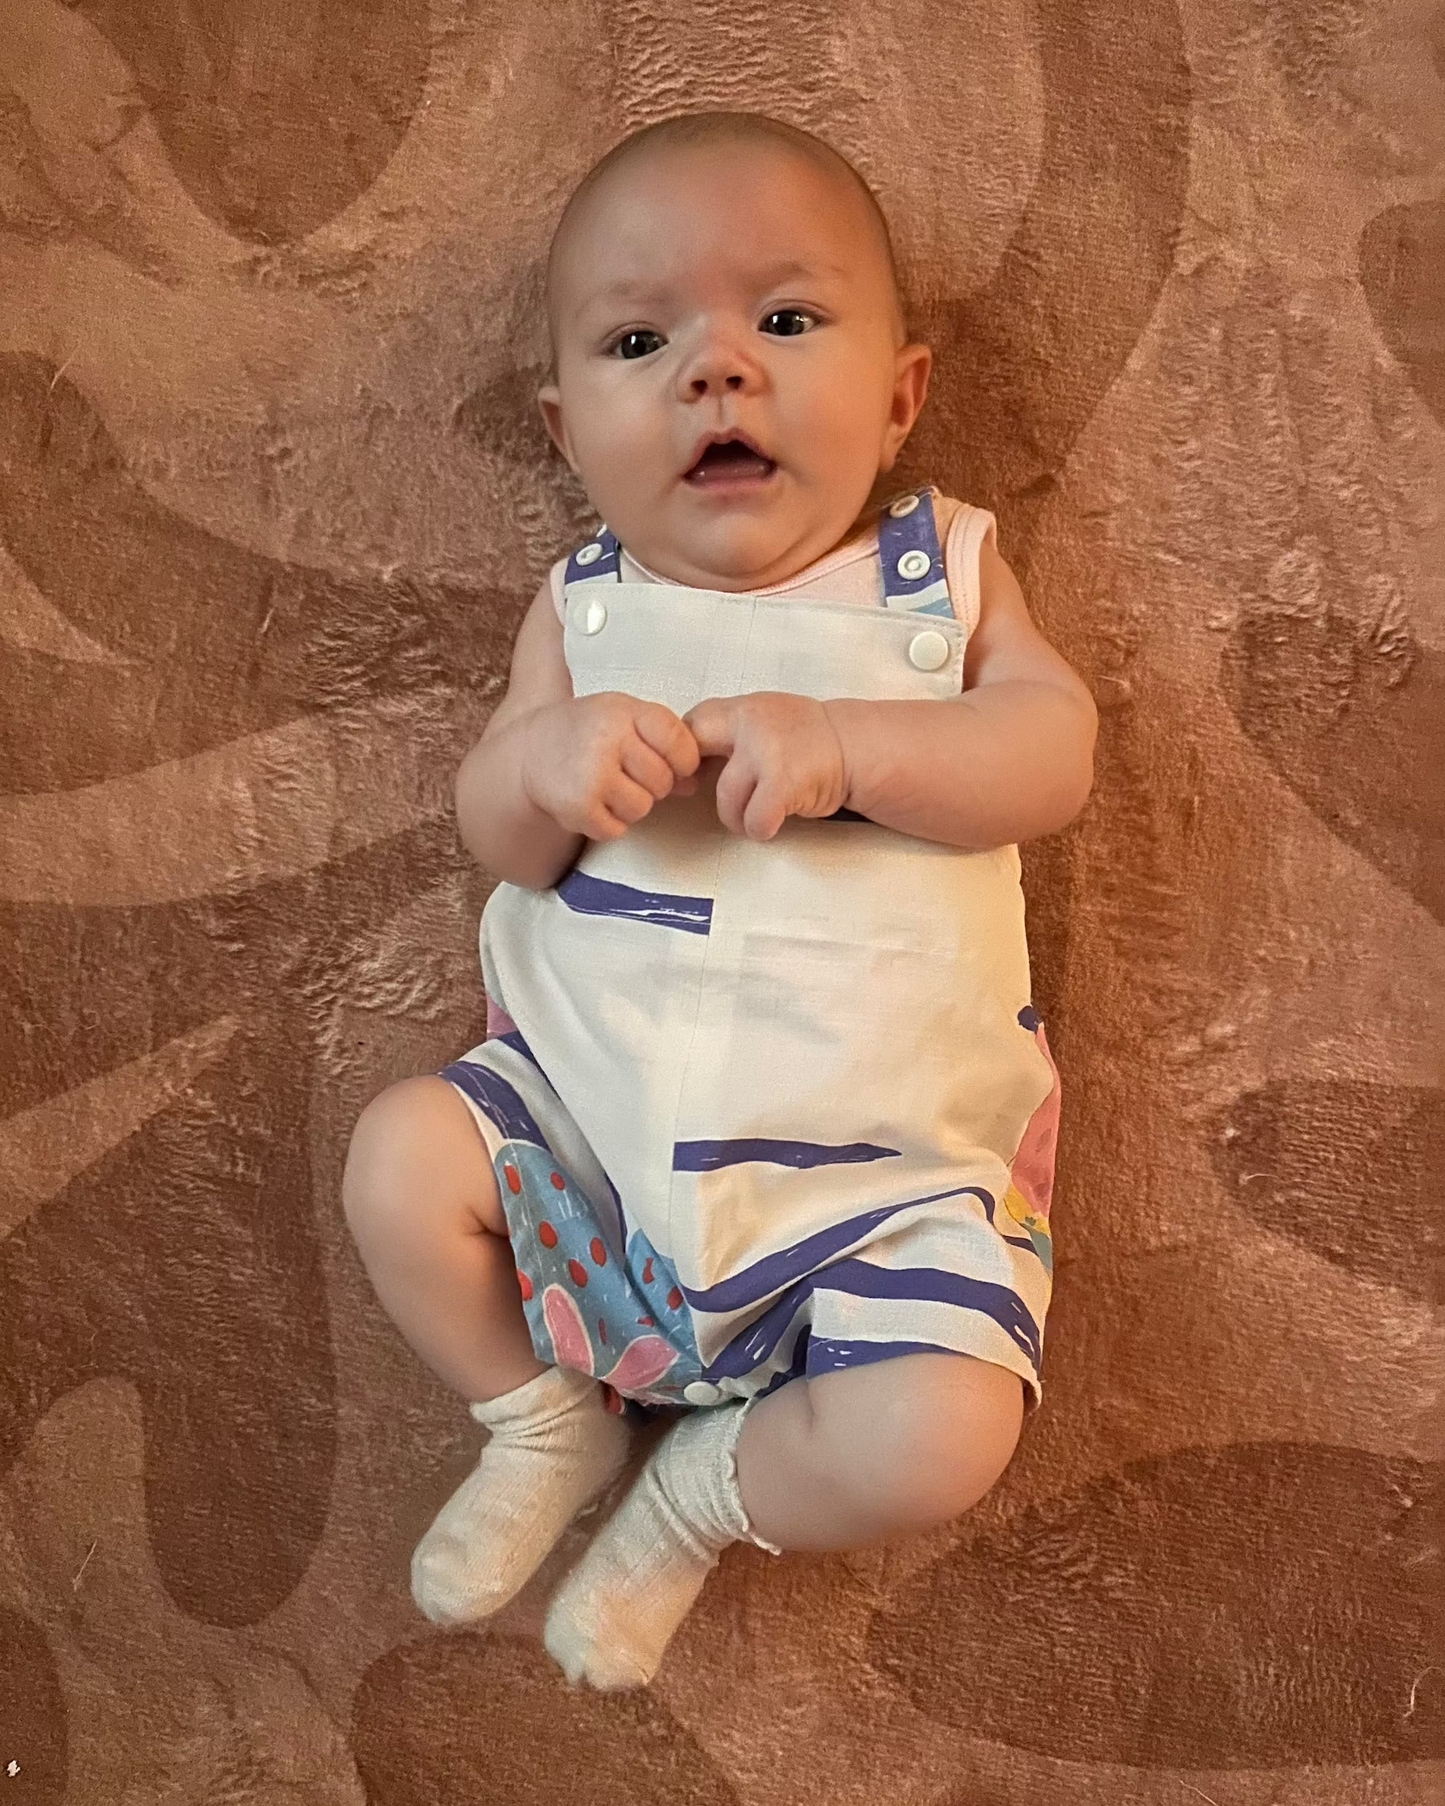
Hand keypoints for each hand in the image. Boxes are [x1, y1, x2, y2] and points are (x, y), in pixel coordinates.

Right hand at [521, 693, 699, 840]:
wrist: (531, 749)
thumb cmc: (589, 732)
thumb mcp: (625, 718)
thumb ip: (664, 742)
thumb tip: (693, 783)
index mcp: (624, 711)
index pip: (679, 741)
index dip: (683, 760)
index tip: (671, 763)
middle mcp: (607, 739)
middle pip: (663, 782)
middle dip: (652, 785)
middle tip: (626, 774)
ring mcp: (591, 775)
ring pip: (642, 808)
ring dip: (630, 806)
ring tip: (607, 787)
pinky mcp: (577, 807)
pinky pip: (616, 829)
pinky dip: (607, 823)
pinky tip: (592, 802)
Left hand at [684, 693, 847, 839]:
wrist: (854, 746)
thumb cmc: (806, 740)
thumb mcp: (762, 719)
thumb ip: (727, 733)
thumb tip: (688, 765)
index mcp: (741, 708)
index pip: (689, 725)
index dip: (683, 755)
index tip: (694, 773)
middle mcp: (750, 724)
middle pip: (692, 754)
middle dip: (696, 781)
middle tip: (707, 792)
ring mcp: (767, 753)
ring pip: (726, 800)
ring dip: (738, 817)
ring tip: (755, 812)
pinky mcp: (784, 784)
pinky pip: (754, 820)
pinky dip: (761, 828)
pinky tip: (773, 820)